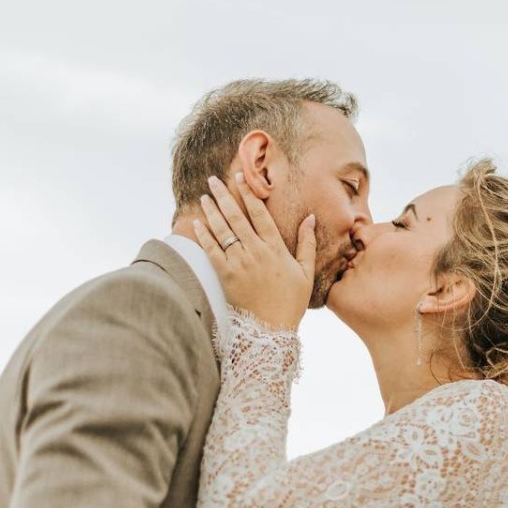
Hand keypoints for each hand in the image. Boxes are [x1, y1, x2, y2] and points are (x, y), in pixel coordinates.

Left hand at [193, 173, 315, 330]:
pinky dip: (204, 236)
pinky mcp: (226, 276)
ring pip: (223, 231)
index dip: (248, 194)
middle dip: (224, 195)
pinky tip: (197, 223)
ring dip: (212, 211)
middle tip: (214, 179)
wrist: (271, 329)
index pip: (260, 214)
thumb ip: (306, 243)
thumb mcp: (305, 272)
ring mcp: (240, 263)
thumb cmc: (290, 302)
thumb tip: (311, 217)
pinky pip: (212, 251)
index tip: (240, 178)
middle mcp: (256, 252)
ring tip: (205, 196)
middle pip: (237, 217)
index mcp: (276, 249)